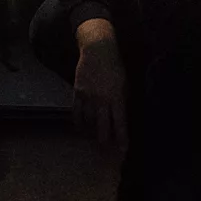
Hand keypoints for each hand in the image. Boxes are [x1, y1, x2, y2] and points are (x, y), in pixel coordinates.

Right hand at [73, 29, 126, 147]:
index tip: (123, 149)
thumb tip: (121, 119)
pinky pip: (76, 112)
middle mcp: (102, 99)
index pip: (120, 122)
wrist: (98, 50)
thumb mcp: (125, 84)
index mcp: (117, 97)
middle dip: (104, 140)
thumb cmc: (115, 67)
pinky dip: (78, 122)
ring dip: (91, 131)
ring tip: (94, 137)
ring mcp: (88, 96)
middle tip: (105, 148)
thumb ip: (122, 102)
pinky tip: (81, 128)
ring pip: (88, 121)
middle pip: (102, 126)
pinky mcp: (77, 92)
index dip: (122, 137)